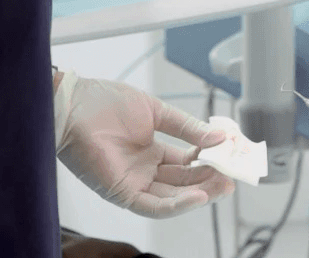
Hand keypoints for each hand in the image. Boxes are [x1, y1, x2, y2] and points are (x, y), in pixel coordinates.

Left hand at [55, 73, 234, 218]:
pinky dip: (178, 205)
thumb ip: (187, 126)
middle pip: (184, 182)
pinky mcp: (122, 193)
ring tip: (225, 185)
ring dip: (200, 193)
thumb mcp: (156, 111)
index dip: (209, 161)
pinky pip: (154, 206)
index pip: (187, 162)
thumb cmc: (105, 103)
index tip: (231, 156)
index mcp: (152, 150)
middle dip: (210, 180)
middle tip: (234, 175)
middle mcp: (145, 170)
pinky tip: (199, 196)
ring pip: (173, 197)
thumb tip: (218, 137)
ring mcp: (134, 183)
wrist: (73, 106)